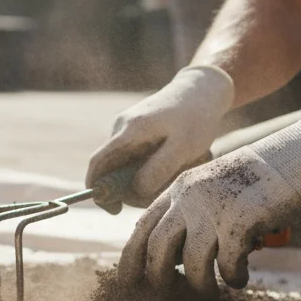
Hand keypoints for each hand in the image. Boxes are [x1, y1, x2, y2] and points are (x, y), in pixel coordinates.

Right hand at [86, 66, 236, 208]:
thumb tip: (135, 191)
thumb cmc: (195, 118)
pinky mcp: (137, 130)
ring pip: (126, 164)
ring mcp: (127, 128)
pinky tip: (174, 161)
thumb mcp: (183, 147)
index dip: (98, 190)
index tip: (114, 210)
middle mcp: (121, 128)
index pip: (98, 164)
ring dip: (144, 177)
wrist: (202, 90)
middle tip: (159, 193)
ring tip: (175, 171)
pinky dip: (150, 166)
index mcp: (128, 131)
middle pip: (112, 168)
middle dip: (130, 188)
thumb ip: (158, 169)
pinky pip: (136, 156)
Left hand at [120, 116, 300, 289]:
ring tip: (210, 290)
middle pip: (157, 247)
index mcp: (179, 189)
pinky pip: (227, 264)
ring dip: (200, 284)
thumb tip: (174, 257)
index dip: (131, 258)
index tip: (127, 281)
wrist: (293, 158)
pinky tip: (240, 278)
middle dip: (158, 276)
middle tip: (166, 292)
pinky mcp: (239, 221)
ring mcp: (213, 209)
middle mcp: (189, 198)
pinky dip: (233, 277)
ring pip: (191, 262)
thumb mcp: (210, 186)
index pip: (143, 227)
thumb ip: (189, 212)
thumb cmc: (254, 180)